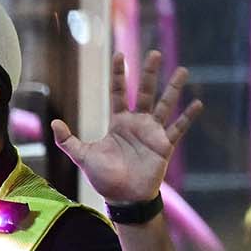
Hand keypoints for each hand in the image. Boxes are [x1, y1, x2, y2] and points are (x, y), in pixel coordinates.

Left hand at [50, 50, 203, 205]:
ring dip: (173, 88)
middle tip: (154, 53)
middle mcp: (137, 123)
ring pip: (164, 105)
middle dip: (149, 73)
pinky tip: (197, 103)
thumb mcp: (83, 157)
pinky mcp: (164, 145)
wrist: (123, 198)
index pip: (119, 93)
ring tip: (183, 70)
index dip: (119, 75)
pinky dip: (187, 116)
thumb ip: (68, 141)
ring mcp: (152, 133)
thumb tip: (53, 123)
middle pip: (144, 92)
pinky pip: (177, 128)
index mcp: (119, 122)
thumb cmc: (104, 178)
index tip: (120, 55)